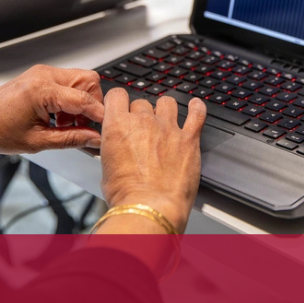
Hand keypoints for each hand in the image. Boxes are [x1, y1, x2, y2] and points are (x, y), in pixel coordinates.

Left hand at [0, 65, 103, 153]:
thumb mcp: (38, 141)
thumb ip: (71, 139)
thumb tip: (94, 140)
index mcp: (43, 91)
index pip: (85, 100)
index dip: (100, 116)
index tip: (108, 128)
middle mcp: (45, 76)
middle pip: (89, 81)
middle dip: (93, 104)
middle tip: (86, 126)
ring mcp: (43, 73)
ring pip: (81, 80)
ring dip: (82, 102)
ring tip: (69, 124)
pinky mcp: (41, 76)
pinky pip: (68, 82)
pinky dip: (71, 99)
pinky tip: (61, 117)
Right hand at [99, 88, 205, 233]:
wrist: (149, 208)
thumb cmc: (126, 195)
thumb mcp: (106, 170)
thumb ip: (113, 151)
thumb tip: (117, 153)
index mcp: (118, 126)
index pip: (117, 95)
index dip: (119, 101)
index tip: (121, 106)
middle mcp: (143, 122)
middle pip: (141, 103)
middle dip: (141, 114)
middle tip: (142, 130)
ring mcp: (168, 128)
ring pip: (167, 102)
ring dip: (165, 110)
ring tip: (165, 119)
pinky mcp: (189, 139)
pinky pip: (197, 114)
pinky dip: (197, 108)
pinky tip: (195, 107)